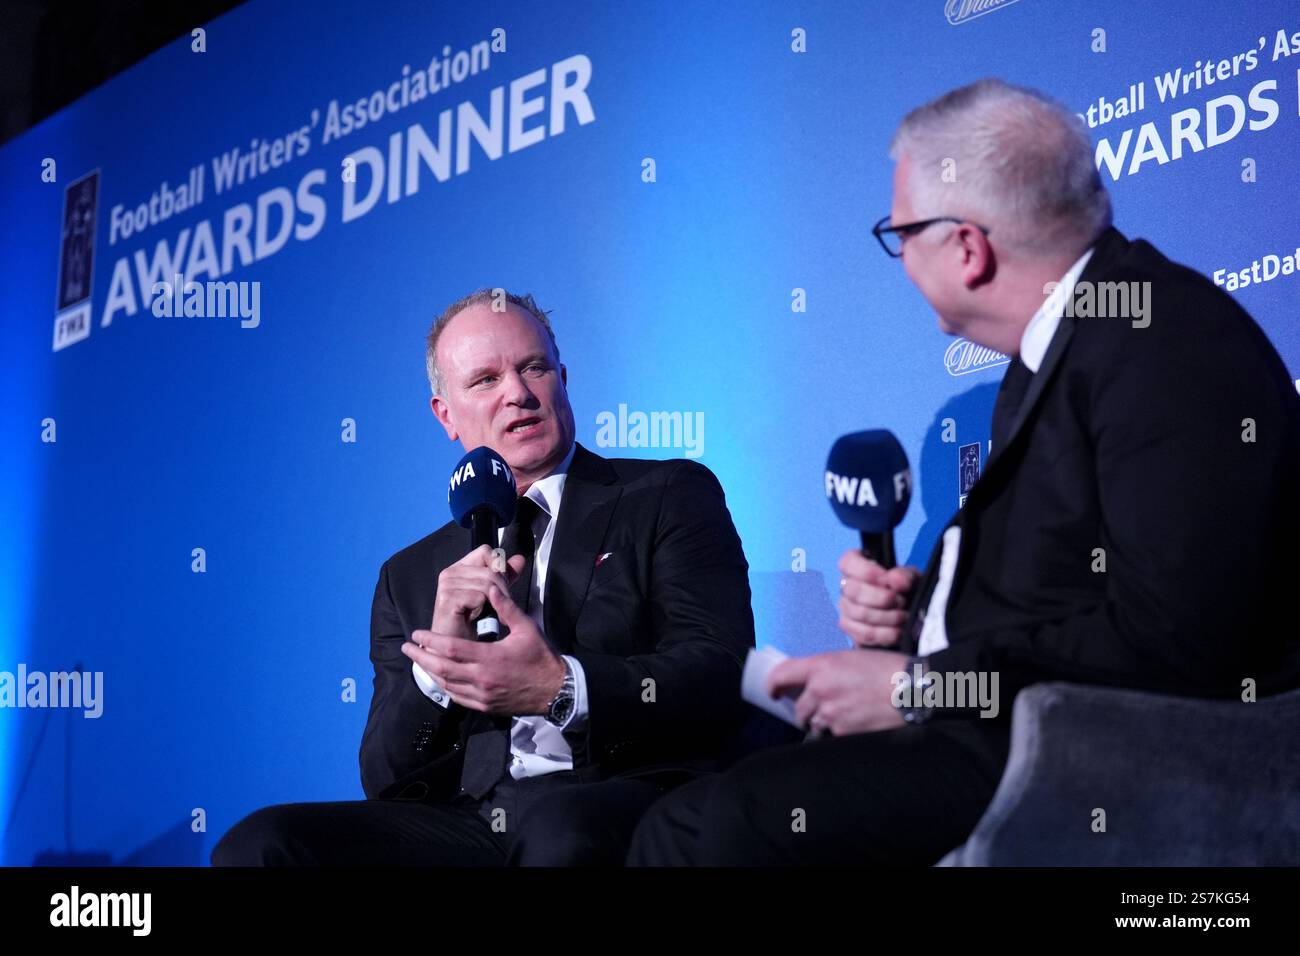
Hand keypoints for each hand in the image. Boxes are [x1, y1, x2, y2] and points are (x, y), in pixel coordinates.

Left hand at [403, 582, 565, 715]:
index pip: (451, 649)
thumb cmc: (542, 657)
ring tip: (419, 660)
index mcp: (490, 658)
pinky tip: (440, 677)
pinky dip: (445, 686)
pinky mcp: (485, 706)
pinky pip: (458, 697)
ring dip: (430, 672)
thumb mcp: (527, 628)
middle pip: (441, 669)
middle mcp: (482, 679)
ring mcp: (482, 696)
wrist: (556, 691)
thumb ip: (506, 608)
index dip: (430, 641)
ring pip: (447, 685)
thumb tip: (491, 588)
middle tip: (406, 648)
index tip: (416, 633)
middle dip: (421, 657)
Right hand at [430, 544, 526, 639]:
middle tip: (504, 606)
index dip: (500, 567)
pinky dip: (486, 609)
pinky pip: (480, 595)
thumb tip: (519, 559)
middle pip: (491, 569)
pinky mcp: (447, 599)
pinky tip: (481, 619)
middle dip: (504, 589)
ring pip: (488, 583)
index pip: (486, 552)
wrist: (457, 650)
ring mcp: (447, 585)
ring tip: (496, 615)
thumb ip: (504, 576)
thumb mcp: (492, 596)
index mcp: (459, 569)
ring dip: (498, 601)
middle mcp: (450, 573)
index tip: (503, 587)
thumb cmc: (471, 624)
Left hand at [767, 649, 909, 735]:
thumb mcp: (852, 657)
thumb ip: (829, 669)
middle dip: (806, 711)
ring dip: (822, 723)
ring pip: (814, 724)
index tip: (773, 693)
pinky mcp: (843, 733)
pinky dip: (840, 733)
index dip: (773, 686)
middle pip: (799, 708)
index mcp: (821, 667)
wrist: (912, 689)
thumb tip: (818, 680)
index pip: (781, 674)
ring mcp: (831, 714)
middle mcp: (820, 690)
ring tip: (842, 716)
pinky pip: (833, 735)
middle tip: (819, 709)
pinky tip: (856, 723)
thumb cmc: (887, 668)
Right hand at [837, 549, 920, 647]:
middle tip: (902, 601)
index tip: (886, 578)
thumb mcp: (911, 578)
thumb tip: (895, 579)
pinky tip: (897, 631)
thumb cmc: (906, 591)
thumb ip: (905, 576)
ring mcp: (846, 608)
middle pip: (853, 590)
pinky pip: (863, 633)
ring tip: (904, 616)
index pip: (847, 563)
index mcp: (855, 566)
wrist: (908, 614)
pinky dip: (884, 634)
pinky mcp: (851, 629)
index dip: (866, 571)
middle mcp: (846, 586)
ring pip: (859, 613)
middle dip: (882, 598)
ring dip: (887, 617)